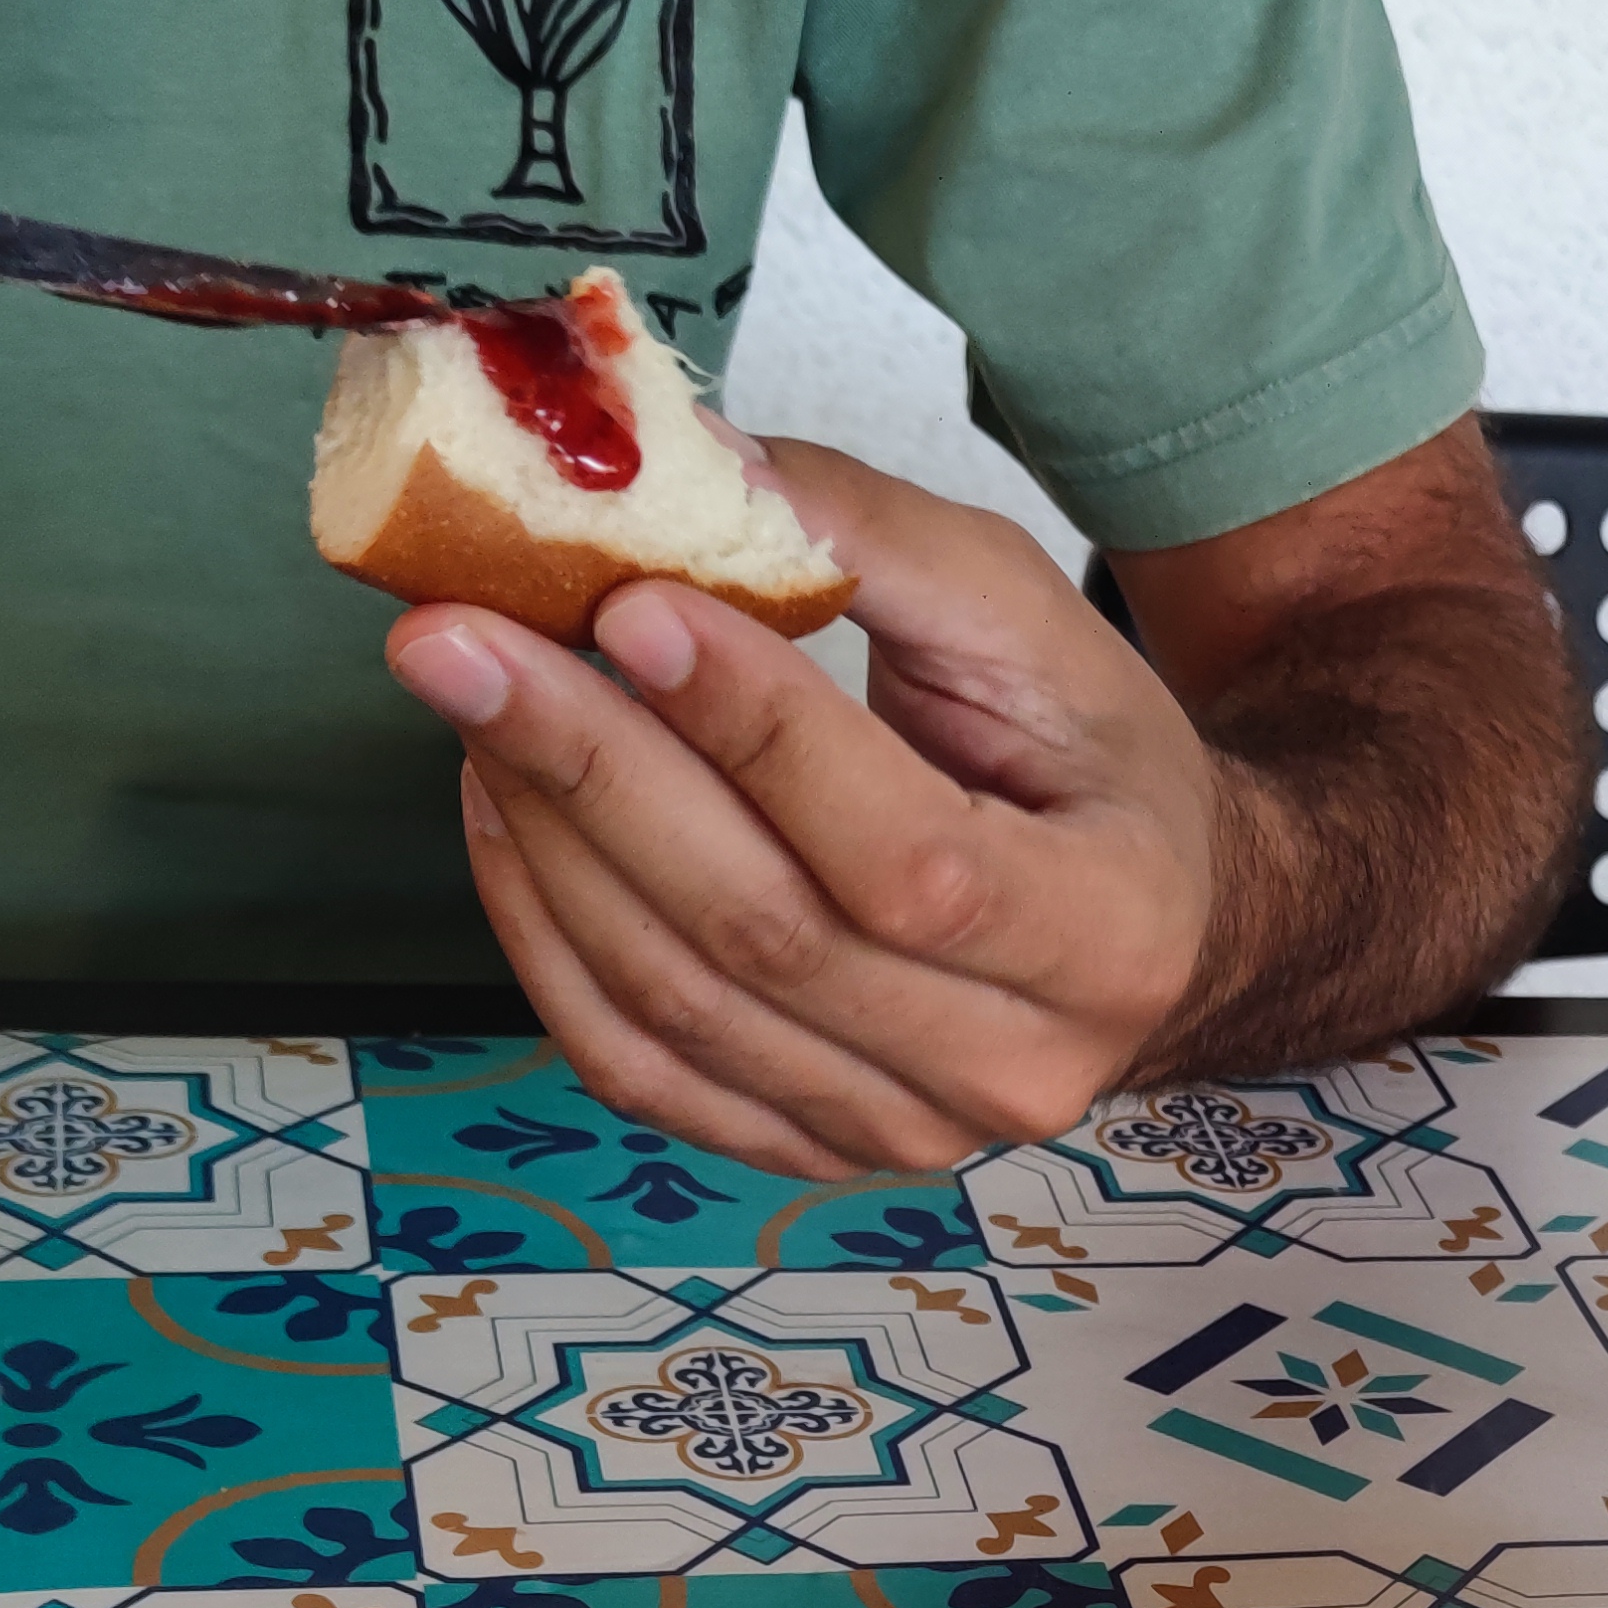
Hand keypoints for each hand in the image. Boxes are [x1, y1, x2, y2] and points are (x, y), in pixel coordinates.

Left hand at [393, 442, 1232, 1178]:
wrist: (1143, 925)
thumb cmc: (1086, 764)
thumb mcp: (1032, 620)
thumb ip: (876, 541)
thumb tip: (695, 462)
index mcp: (1110, 933)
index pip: (912, 862)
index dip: (761, 738)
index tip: (635, 604)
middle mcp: (1012, 1066)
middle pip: (765, 936)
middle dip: (593, 770)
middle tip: (463, 638)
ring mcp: (898, 1129)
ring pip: (674, 1002)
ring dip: (546, 835)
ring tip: (473, 693)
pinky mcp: (799, 1145)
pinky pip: (628, 1063)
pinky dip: (538, 930)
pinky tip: (501, 804)